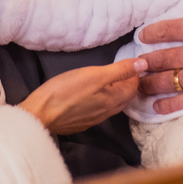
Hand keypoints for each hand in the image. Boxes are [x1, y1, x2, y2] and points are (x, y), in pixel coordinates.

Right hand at [19, 58, 146, 134]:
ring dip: (116, 92)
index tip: (131, 61)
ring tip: (110, 78)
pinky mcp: (80, 122)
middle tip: (123, 68)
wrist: (39, 115)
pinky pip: (99, 109)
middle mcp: (106, 113)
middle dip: (128, 83)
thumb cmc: (65, 92)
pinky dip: (103, 99)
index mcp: (112, 101)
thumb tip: (144, 65)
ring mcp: (92, 119)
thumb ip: (119, 71)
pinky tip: (93, 93)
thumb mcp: (94, 75)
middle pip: (124, 98)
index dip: (134, 74)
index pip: (133, 87)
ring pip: (112, 104)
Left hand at [136, 0, 182, 114]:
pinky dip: (168, 106)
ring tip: (137, 85)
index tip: (142, 36)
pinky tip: (157, 108)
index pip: (161, 31)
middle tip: (131, 65)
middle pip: (159, 59)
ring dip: (149, 84)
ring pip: (168, 82)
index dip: (148, 33)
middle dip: (143, 62)